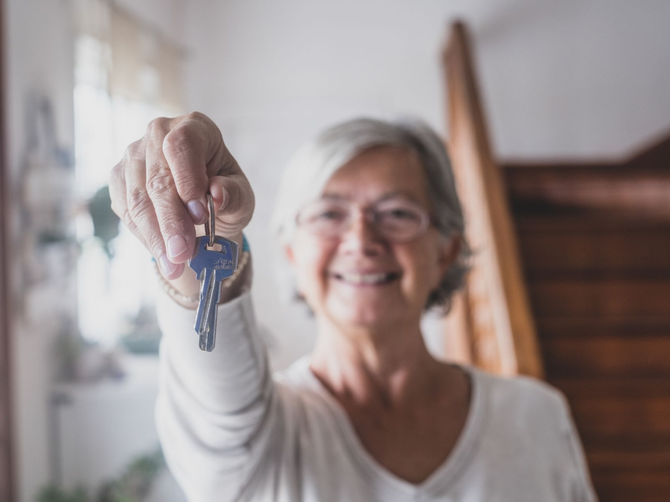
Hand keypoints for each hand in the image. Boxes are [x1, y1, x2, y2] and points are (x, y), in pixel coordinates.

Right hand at [109, 112, 254, 279]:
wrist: (204, 207)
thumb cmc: (226, 194)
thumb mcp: (241, 198)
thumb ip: (233, 195)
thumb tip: (216, 195)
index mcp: (195, 128)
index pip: (182, 145)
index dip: (188, 180)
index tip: (200, 215)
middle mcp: (159, 133)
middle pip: (157, 178)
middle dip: (171, 221)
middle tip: (182, 254)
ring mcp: (134, 154)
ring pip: (137, 198)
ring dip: (155, 236)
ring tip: (173, 265)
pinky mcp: (119, 177)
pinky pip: (126, 210)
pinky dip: (144, 236)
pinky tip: (162, 255)